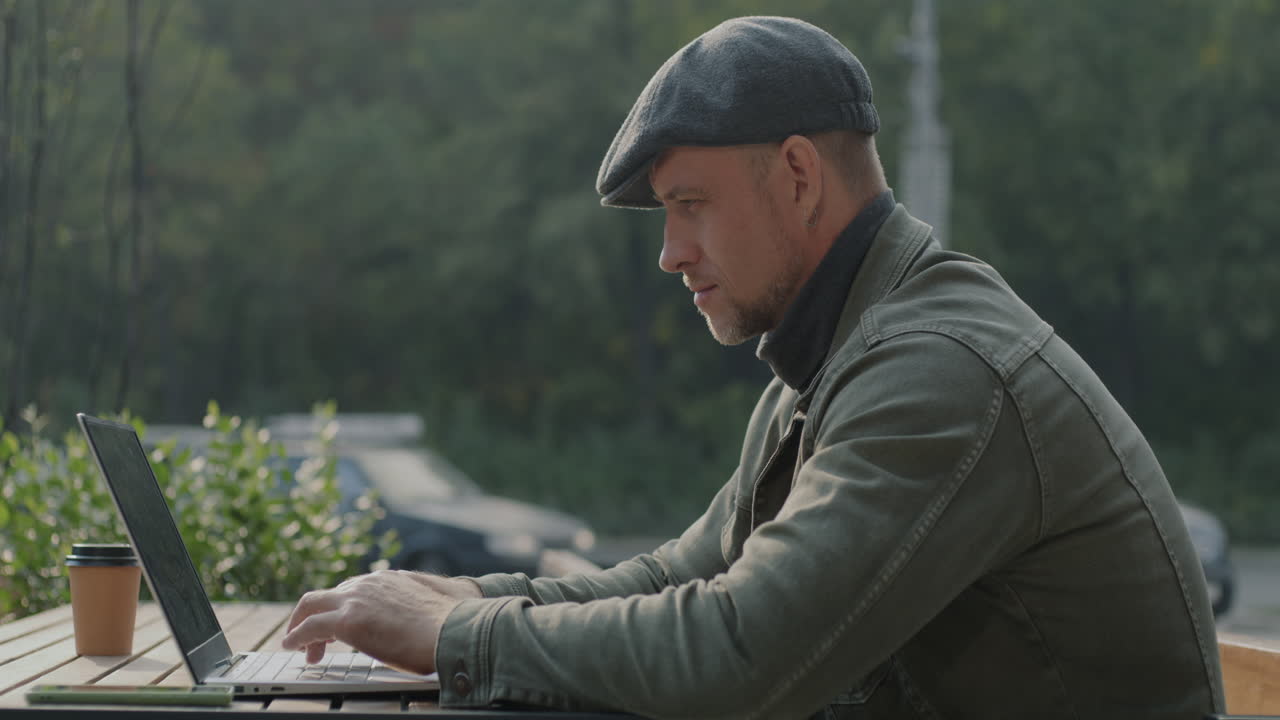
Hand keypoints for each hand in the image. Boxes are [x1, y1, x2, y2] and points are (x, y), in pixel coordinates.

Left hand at [281, 570, 469, 674]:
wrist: (458, 629)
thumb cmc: (457, 621)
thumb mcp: (444, 600)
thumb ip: (430, 600)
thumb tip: (444, 605)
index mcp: (390, 578)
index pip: (353, 589)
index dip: (341, 608)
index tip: (338, 628)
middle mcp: (369, 582)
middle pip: (327, 594)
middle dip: (314, 615)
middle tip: (312, 639)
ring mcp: (357, 599)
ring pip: (312, 605)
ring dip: (301, 627)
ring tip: (299, 647)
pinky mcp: (348, 621)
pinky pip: (309, 628)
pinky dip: (296, 637)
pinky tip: (293, 648)